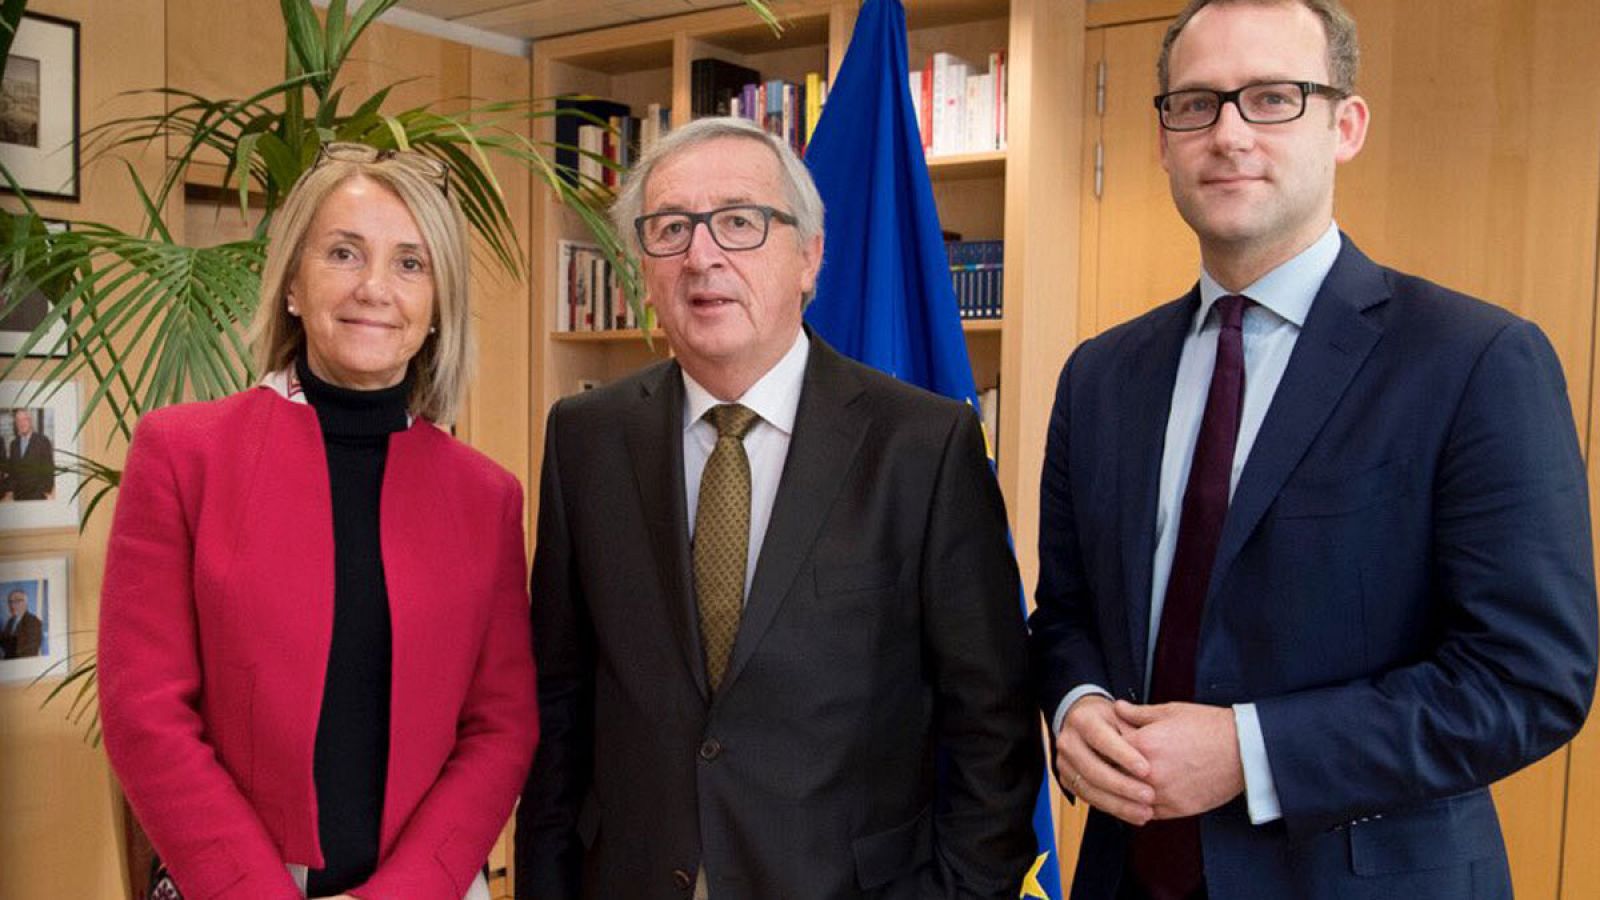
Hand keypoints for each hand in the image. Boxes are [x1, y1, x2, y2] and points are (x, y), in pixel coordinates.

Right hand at [1054, 694, 1154, 824]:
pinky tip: (1133, 814)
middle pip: (1092, 769)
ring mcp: (1064, 763)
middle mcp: (1068, 741)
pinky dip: (1113, 809)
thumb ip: (1135, 731)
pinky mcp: (1066, 780)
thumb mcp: (1124, 716)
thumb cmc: (1111, 720)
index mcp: (1082, 720)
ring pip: (1089, 788)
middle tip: (1149, 795)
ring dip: (1119, 804)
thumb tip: (1152, 749)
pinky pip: (1089, 799)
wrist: (1086, 724)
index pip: (1101, 739)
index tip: (1146, 770)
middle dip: (1122, 785)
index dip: (1123, 756)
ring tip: (1145, 811)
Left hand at [1116, 700, 1243, 818]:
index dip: (1104, 744)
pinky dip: (1142, 805)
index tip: (1104, 743)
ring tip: (1124, 781)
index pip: (1107, 748)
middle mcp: (1149, 773)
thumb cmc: (1210, 728)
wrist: (1243, 750)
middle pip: (1113, 776)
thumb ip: (1138, 713)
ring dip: (1124, 791)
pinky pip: (1147, 812)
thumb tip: (1117, 707)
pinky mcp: (1177, 809)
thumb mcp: (1170, 711)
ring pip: (1128, 798)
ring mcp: (1163, 794)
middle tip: (1109, 763)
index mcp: (1144, 745)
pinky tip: (1142, 796)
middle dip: (1110, 769)